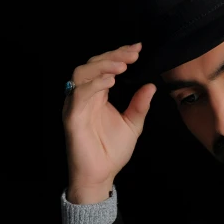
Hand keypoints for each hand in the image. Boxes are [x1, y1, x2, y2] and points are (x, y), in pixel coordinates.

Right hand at [62, 42, 156, 191]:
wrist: (101, 174)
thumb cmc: (112, 151)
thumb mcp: (132, 124)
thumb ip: (139, 104)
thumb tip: (150, 86)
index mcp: (98, 94)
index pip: (105, 66)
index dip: (119, 54)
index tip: (138, 49)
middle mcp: (85, 96)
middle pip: (92, 64)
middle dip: (113, 56)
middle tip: (132, 54)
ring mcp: (76, 105)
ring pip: (81, 74)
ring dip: (102, 66)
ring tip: (122, 66)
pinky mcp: (72, 117)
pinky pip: (79, 95)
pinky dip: (93, 85)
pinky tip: (110, 82)